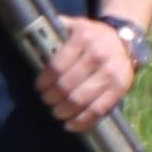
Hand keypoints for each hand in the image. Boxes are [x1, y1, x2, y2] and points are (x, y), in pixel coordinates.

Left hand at [40, 12, 140, 126]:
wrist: (123, 41)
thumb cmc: (90, 36)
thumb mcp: (73, 25)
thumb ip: (54, 30)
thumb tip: (29, 34)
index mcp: (83, 37)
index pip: (57, 66)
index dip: (44, 82)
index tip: (39, 88)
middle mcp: (98, 54)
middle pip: (67, 86)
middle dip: (52, 98)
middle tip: (46, 101)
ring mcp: (111, 73)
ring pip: (82, 100)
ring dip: (64, 111)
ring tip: (56, 113)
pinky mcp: (121, 88)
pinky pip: (99, 110)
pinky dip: (83, 121)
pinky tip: (71, 125)